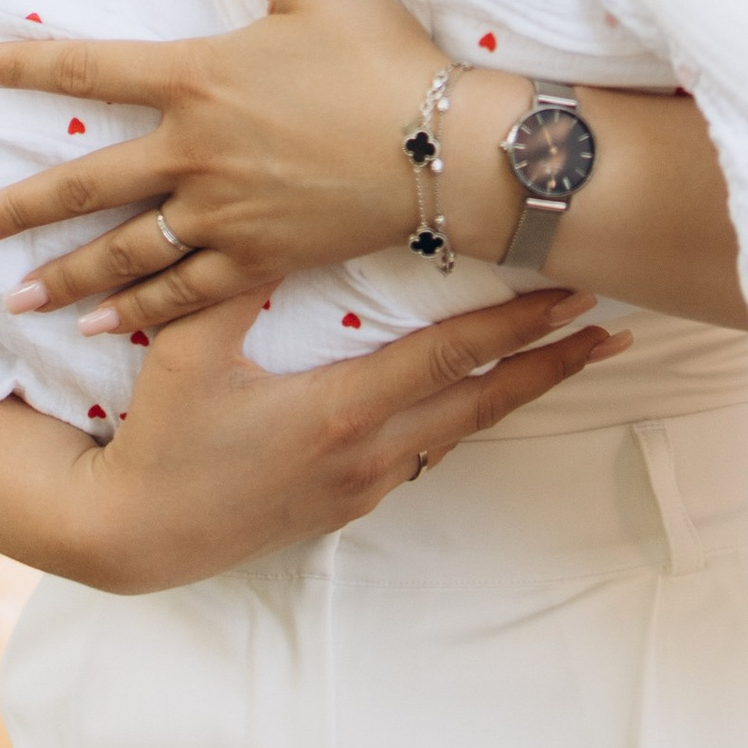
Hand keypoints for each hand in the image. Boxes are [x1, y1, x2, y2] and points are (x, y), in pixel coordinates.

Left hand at [0, 0, 513, 329]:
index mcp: (199, 79)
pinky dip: (139, 312)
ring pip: (126, 252)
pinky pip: (185, 295)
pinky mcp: (261, 259)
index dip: (22, 68)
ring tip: (12, 295)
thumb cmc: (382, 55)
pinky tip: (101, 325)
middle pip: (86, 185)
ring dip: (63, 275)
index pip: (88, 71)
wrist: (447, 147)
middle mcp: (197, 154)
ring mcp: (225, 215)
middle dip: (15, 209)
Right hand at [54, 283, 628, 591]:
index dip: (517, 325)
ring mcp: (362, 485)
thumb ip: (230, 281)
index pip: (452, 356)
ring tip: (565, 361)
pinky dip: (464, 418)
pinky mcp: (347, 504)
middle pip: (482, 400)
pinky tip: (480, 397)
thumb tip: (273, 212)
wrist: (135, 535)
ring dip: (516, 393)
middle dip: (550, 365)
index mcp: (341, 410)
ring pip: (461, 430)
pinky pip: (425, 452)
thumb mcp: (188, 349)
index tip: (573, 297)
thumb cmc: (161, 435)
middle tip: (612, 333)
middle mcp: (369, 452)